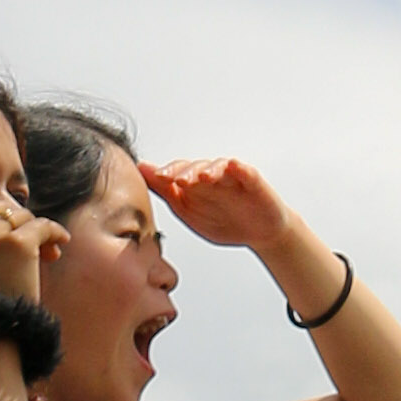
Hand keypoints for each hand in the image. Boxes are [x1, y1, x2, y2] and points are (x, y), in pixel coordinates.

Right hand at [0, 198, 64, 316]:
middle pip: (1, 210)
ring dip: (36, 232)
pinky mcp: (18, 243)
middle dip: (18, 224)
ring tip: (47, 252)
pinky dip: (55, 232)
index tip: (11, 241)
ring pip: (23, 217)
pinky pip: (43, 226)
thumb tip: (1, 219)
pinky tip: (63, 241)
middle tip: (35, 246)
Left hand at [146, 154, 305, 275]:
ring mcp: (232, 177)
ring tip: (203, 177)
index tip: (156, 177)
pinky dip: (239, 168)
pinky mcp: (252, 181)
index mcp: (194, 183)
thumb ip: (166, 192)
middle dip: (186, 172)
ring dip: (209, 170)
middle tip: (178, 180)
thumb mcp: (189, 211)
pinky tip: (233, 167)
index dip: (166, 173)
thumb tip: (142, 169)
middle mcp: (211, 176)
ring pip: (218, 167)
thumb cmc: (224, 221)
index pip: (177, 172)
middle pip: (195, 167)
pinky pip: (245, 172)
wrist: (258, 234)